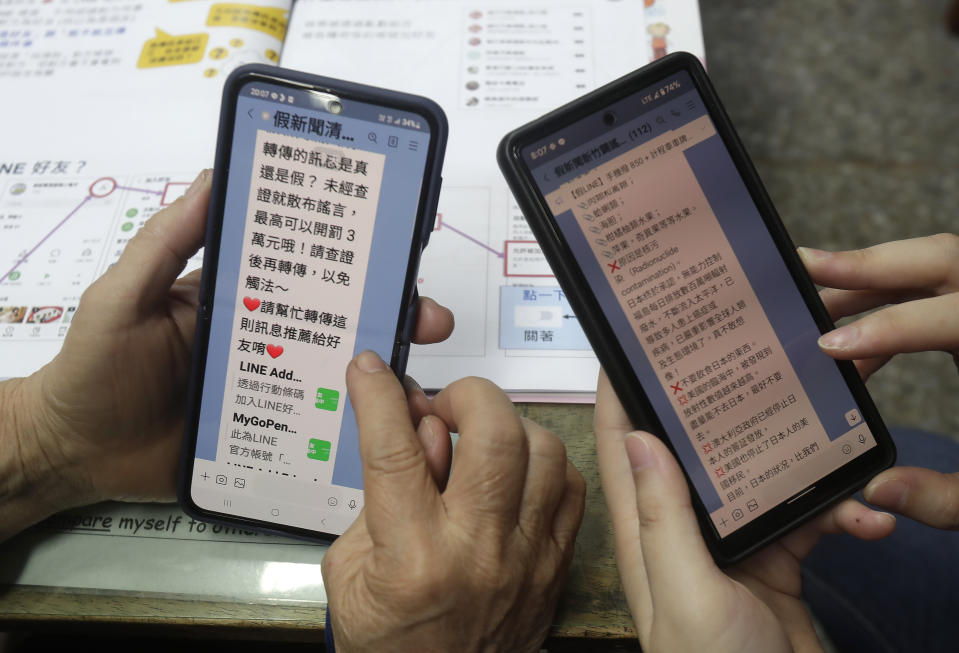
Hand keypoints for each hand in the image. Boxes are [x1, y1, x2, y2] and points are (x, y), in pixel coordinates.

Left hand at [0, 170, 453, 537]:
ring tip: (417, 370)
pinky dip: (360, 422)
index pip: (304, 261)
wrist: (79, 455)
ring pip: (342, 369)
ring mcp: (274, 384)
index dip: (351, 248)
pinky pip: (323, 422)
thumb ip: (165, 243)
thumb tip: (215, 175)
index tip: (396, 237)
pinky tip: (390, 423)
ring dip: (385, 364)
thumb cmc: (96, 367)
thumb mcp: (123, 296)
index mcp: (239, 292)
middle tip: (428, 315)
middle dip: (391, 310)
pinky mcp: (273, 431)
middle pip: (340, 316)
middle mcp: (267, 333)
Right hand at [322, 352, 585, 652]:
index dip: (380, 397)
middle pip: (494, 435)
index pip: (396, 451)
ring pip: (544, 451)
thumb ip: (379, 494)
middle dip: (467, 395)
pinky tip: (516, 469)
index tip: (371, 369)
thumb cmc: (389, 637)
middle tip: (445, 406)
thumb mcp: (350, 569)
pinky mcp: (556, 565)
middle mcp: (476, 552)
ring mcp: (527, 559)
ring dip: (508, 426)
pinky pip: (571, 486)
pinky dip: (544, 461)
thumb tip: (418, 427)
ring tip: (481, 438)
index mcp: (412, 557)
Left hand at [594, 371, 893, 652]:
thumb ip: (663, 518)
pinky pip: (809, 515)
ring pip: (759, 471)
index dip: (625, 390)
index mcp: (648, 529)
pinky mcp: (777, 556)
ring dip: (798, 454)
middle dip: (723, 403)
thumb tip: (639, 436)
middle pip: (697, 444)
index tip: (639, 339)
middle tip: (752, 356)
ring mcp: (731, 540)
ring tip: (833, 428)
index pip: (624, 443)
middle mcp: (683, 526)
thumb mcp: (685, 592)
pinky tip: (866, 519)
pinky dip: (839, 513)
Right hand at [800, 234, 958, 528]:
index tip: (831, 346)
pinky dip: (893, 302)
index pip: (951, 317)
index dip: (888, 328)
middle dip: (870, 264)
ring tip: (812, 289)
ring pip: (939, 264)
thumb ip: (946, 499)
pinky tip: (856, 338)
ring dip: (873, 275)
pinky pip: (940, 290)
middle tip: (804, 267)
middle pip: (944, 259)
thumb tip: (875, 491)